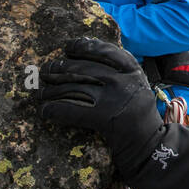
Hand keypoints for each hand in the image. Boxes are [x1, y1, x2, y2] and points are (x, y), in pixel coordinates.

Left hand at [40, 37, 160, 157]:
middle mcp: (124, 81)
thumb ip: (119, 68)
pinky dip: (55, 110)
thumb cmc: (137, 111)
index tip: (68, 47)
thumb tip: (86, 45)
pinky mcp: (104, 119)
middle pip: (85, 69)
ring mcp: (114, 100)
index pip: (105, 51)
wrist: (148, 143)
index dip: (84, 47)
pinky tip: (45, 111)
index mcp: (133, 70)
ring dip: (53, 90)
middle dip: (60, 68)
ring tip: (41, 92)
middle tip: (46, 69)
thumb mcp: (136, 83)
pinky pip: (72, 111)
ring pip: (75, 88)